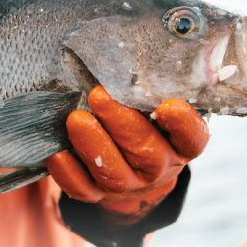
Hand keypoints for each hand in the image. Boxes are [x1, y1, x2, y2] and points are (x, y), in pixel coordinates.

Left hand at [45, 86, 208, 224]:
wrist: (129, 165)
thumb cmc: (142, 121)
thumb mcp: (154, 104)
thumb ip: (153, 87)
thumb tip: (131, 52)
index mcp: (179, 145)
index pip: (191, 138)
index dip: (182, 125)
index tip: (169, 106)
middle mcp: (158, 168)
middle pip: (145, 153)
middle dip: (121, 124)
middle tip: (99, 95)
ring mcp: (128, 185)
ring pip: (113, 173)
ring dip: (93, 145)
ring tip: (76, 119)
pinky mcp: (97, 194)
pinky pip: (82, 188)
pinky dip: (67, 172)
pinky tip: (55, 152)